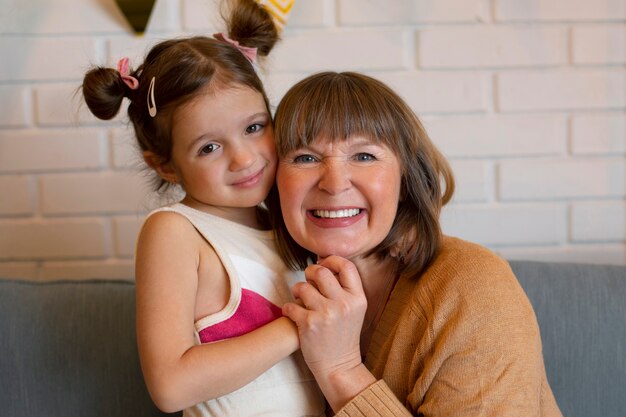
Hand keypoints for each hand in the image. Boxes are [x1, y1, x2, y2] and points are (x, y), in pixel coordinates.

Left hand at [283, 256, 373, 409]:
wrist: (338, 366)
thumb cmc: (343, 335)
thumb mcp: (355, 310)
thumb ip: (344, 288)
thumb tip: (324, 262)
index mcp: (358, 298)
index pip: (346, 266)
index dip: (332, 260)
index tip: (323, 264)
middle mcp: (344, 304)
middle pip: (321, 272)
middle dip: (310, 272)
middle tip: (308, 280)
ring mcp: (326, 314)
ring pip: (302, 286)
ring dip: (297, 290)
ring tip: (299, 297)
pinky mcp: (309, 324)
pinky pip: (290, 304)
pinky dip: (288, 308)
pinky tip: (293, 312)